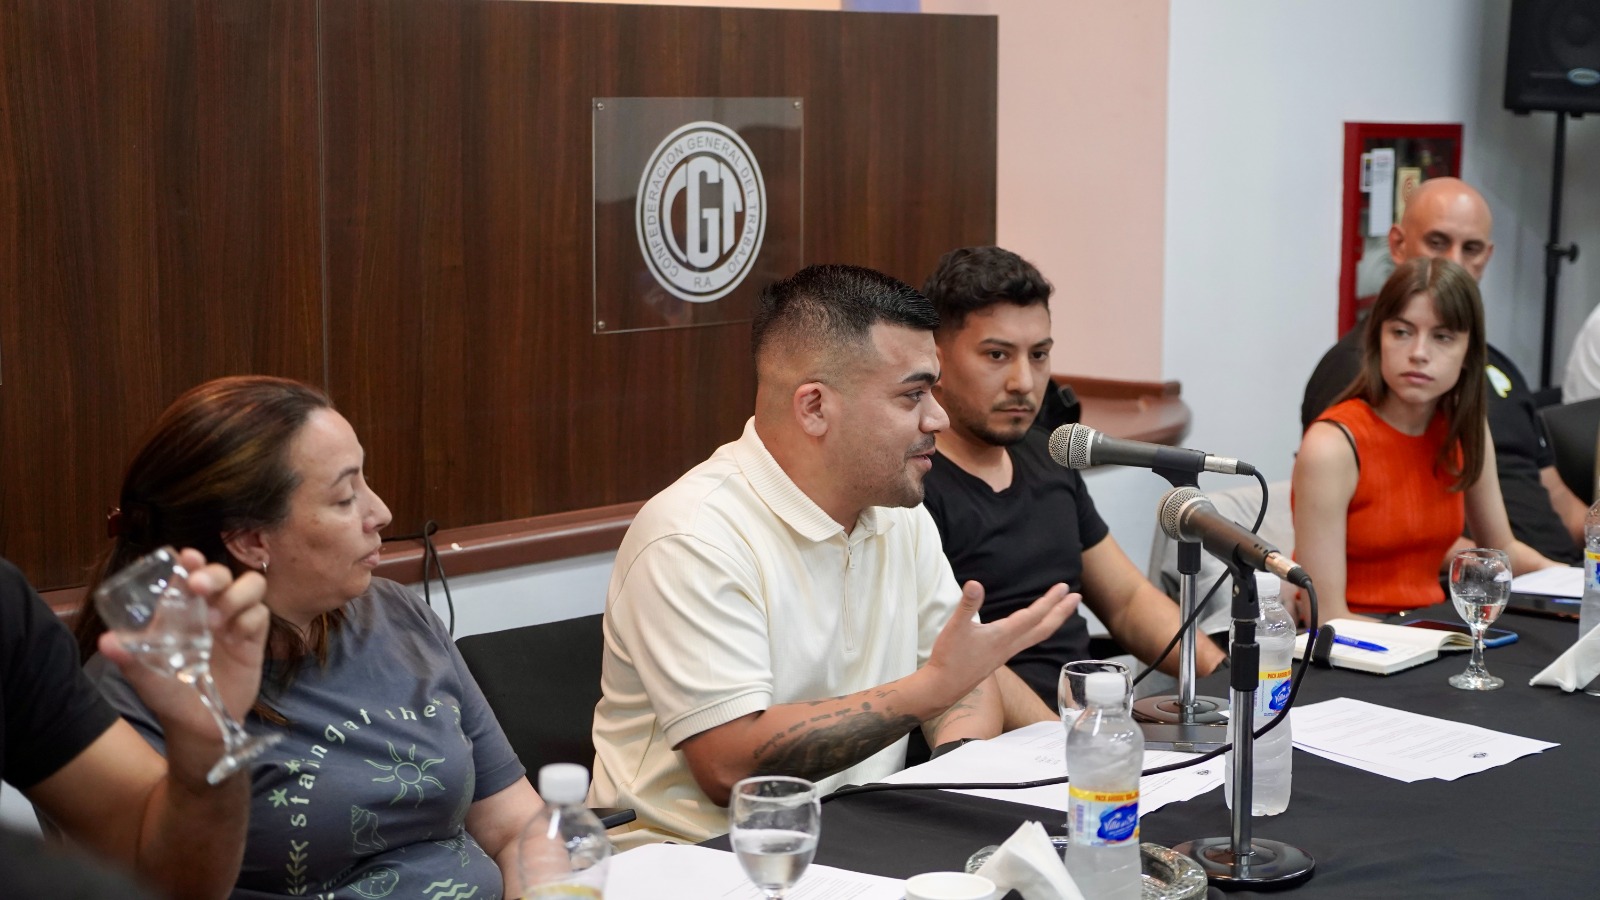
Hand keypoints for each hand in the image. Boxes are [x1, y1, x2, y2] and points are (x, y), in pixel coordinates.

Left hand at [99, 550, 268, 754]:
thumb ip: (128, 658)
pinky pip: (260, 615)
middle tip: (199, 587)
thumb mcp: (144, 676)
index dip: (193, 561)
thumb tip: (106, 640)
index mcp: (184, 610)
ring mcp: (236, 622)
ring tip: (217, 619)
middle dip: (214, 574)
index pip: (191, 574)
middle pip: (224, 574)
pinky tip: (236, 637)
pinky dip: (249, 619)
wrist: (198, 726)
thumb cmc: (168, 694)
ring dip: (236, 594)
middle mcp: (212, 609)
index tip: (187, 556)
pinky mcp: (255, 639)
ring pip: (251, 586)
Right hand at [923, 581, 1076, 705]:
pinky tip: (1031, 626)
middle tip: (1077, 597)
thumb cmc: (950, 658)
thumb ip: (967, 605)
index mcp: (1003, 636)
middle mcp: (1010, 645)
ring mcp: (1006, 653)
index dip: (1050, 601)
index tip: (1064, 588)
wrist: (944, 687)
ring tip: (1061, 610)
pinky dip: (1037, 630)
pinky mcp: (999, 658)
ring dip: (1052, 621)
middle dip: (1061, 612)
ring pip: (1037, 636)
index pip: (1033, 616)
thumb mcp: (956, 627)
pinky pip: (1027, 641)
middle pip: (1043, 628)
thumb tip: (975, 584)